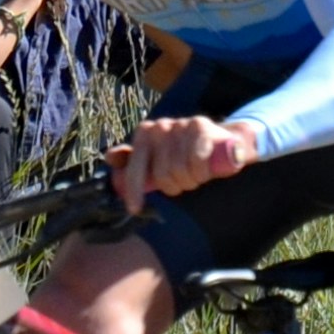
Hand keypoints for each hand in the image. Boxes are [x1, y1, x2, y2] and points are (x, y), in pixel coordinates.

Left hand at [111, 117, 261, 204]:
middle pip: (162, 175)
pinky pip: (197, 159)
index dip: (134, 190)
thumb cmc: (186, 152)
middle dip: (176, 185)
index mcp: (144, 134)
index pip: (135, 168)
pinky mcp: (200, 126)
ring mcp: (179, 125)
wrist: (224, 139)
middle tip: (186, 181)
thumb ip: (133, 158)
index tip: (135, 208)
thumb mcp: (158, 156)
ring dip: (192, 179)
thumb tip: (109, 158)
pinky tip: (207, 170)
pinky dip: (202, 170)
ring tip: (197, 174)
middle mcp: (159, 127)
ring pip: (180, 170)